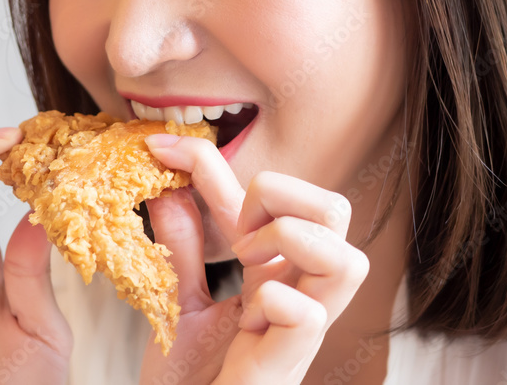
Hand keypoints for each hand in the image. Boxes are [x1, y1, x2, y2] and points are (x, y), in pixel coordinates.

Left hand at [138, 135, 368, 384]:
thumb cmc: (190, 377)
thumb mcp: (178, 299)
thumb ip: (181, 247)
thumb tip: (169, 187)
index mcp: (273, 274)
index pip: (264, 196)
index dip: (210, 160)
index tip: (157, 145)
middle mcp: (296, 296)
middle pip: (337, 212)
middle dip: (284, 197)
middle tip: (235, 230)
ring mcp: (298, 333)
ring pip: (348, 258)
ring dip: (290, 242)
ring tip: (245, 266)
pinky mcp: (284, 368)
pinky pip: (308, 315)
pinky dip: (276, 301)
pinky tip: (247, 316)